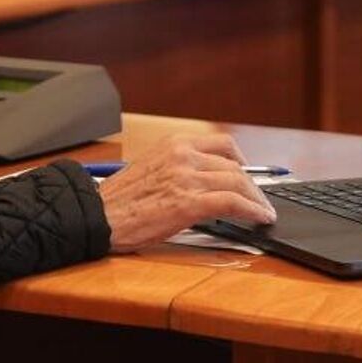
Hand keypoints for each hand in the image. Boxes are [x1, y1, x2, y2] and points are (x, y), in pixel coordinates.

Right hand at [96, 133, 276, 251]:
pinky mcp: (190, 203)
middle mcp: (183, 156)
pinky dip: (252, 210)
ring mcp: (187, 178)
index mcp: (173, 144)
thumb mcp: (150, 168)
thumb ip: (177, 167)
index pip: (222, 145)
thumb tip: (204, 180)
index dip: (241, 161)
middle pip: (234, 166)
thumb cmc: (119, 200)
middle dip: (252, 185)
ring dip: (256, 199)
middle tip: (258, 199)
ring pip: (238, 183)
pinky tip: (259, 218)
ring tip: (263, 211)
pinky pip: (233, 203)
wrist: (98, 215)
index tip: (247, 173)